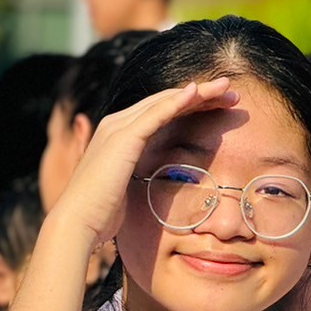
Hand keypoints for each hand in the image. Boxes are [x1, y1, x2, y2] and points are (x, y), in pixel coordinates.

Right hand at [48, 78, 238, 249]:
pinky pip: (156, 113)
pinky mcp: (124, 137)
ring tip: (227, 88)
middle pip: (167, 101)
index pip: (162, 112)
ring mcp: (119, 128)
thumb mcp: (128, 188)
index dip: (192, 106)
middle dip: (202, 95)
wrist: (78, 221)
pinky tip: (197, 92)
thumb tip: (154, 184)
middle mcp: (118, 124)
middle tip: (232, 93)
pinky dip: (177, 101)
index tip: (221, 107)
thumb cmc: (103, 213)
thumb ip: (138, 176)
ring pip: (165, 101)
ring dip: (199, 93)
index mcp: (120, 135)